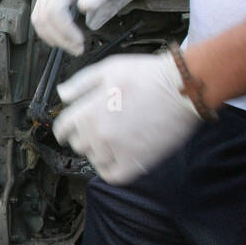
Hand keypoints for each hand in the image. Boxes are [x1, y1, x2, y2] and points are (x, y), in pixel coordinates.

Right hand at [31, 0, 147, 55]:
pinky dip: (51, 31)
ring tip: (73, 46)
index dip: (65, 31)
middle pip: (43, 17)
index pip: (54, 10)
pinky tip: (65, 38)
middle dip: (60, 38)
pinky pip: (41, 16)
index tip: (81, 42)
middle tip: (78, 50)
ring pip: (38, 19)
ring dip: (53, 37)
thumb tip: (84, 7)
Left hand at [53, 50, 202, 184]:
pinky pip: (111, 175)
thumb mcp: (109, 69)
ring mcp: (116, 151)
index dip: (64, 129)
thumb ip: (81, 83)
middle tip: (99, 129)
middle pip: (78, 144)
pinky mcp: (135, 163)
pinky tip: (117, 157)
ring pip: (94, 159)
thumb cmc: (149, 76)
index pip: (62, 129)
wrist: (183, 89)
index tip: (67, 132)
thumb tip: (62, 95)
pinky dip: (110, 168)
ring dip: (99, 151)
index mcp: (88, 111)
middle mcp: (98, 134)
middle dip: (84, 136)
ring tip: (113, 140)